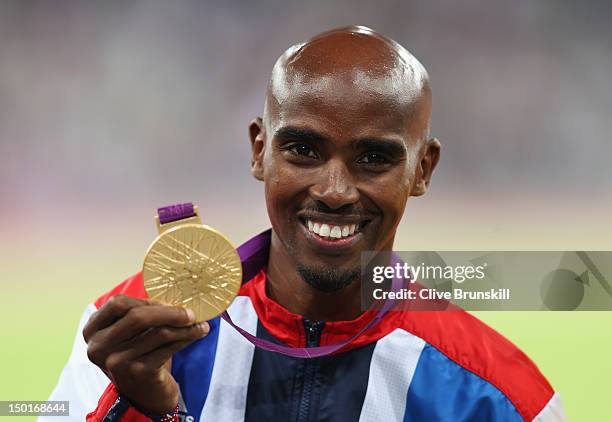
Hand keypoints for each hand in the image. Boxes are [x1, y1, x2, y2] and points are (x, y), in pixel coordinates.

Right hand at [83, 295, 208, 414]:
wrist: (143, 394)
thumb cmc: (138, 354)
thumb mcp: (129, 334)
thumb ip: (141, 314)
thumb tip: (176, 296)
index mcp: (92, 331)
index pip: (117, 303)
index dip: (145, 301)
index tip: (168, 303)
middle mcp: (99, 347)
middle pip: (138, 317)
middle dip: (170, 312)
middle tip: (191, 313)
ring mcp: (117, 361)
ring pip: (158, 332)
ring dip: (185, 326)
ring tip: (200, 324)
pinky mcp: (137, 372)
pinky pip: (168, 347)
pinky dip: (187, 338)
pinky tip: (198, 334)